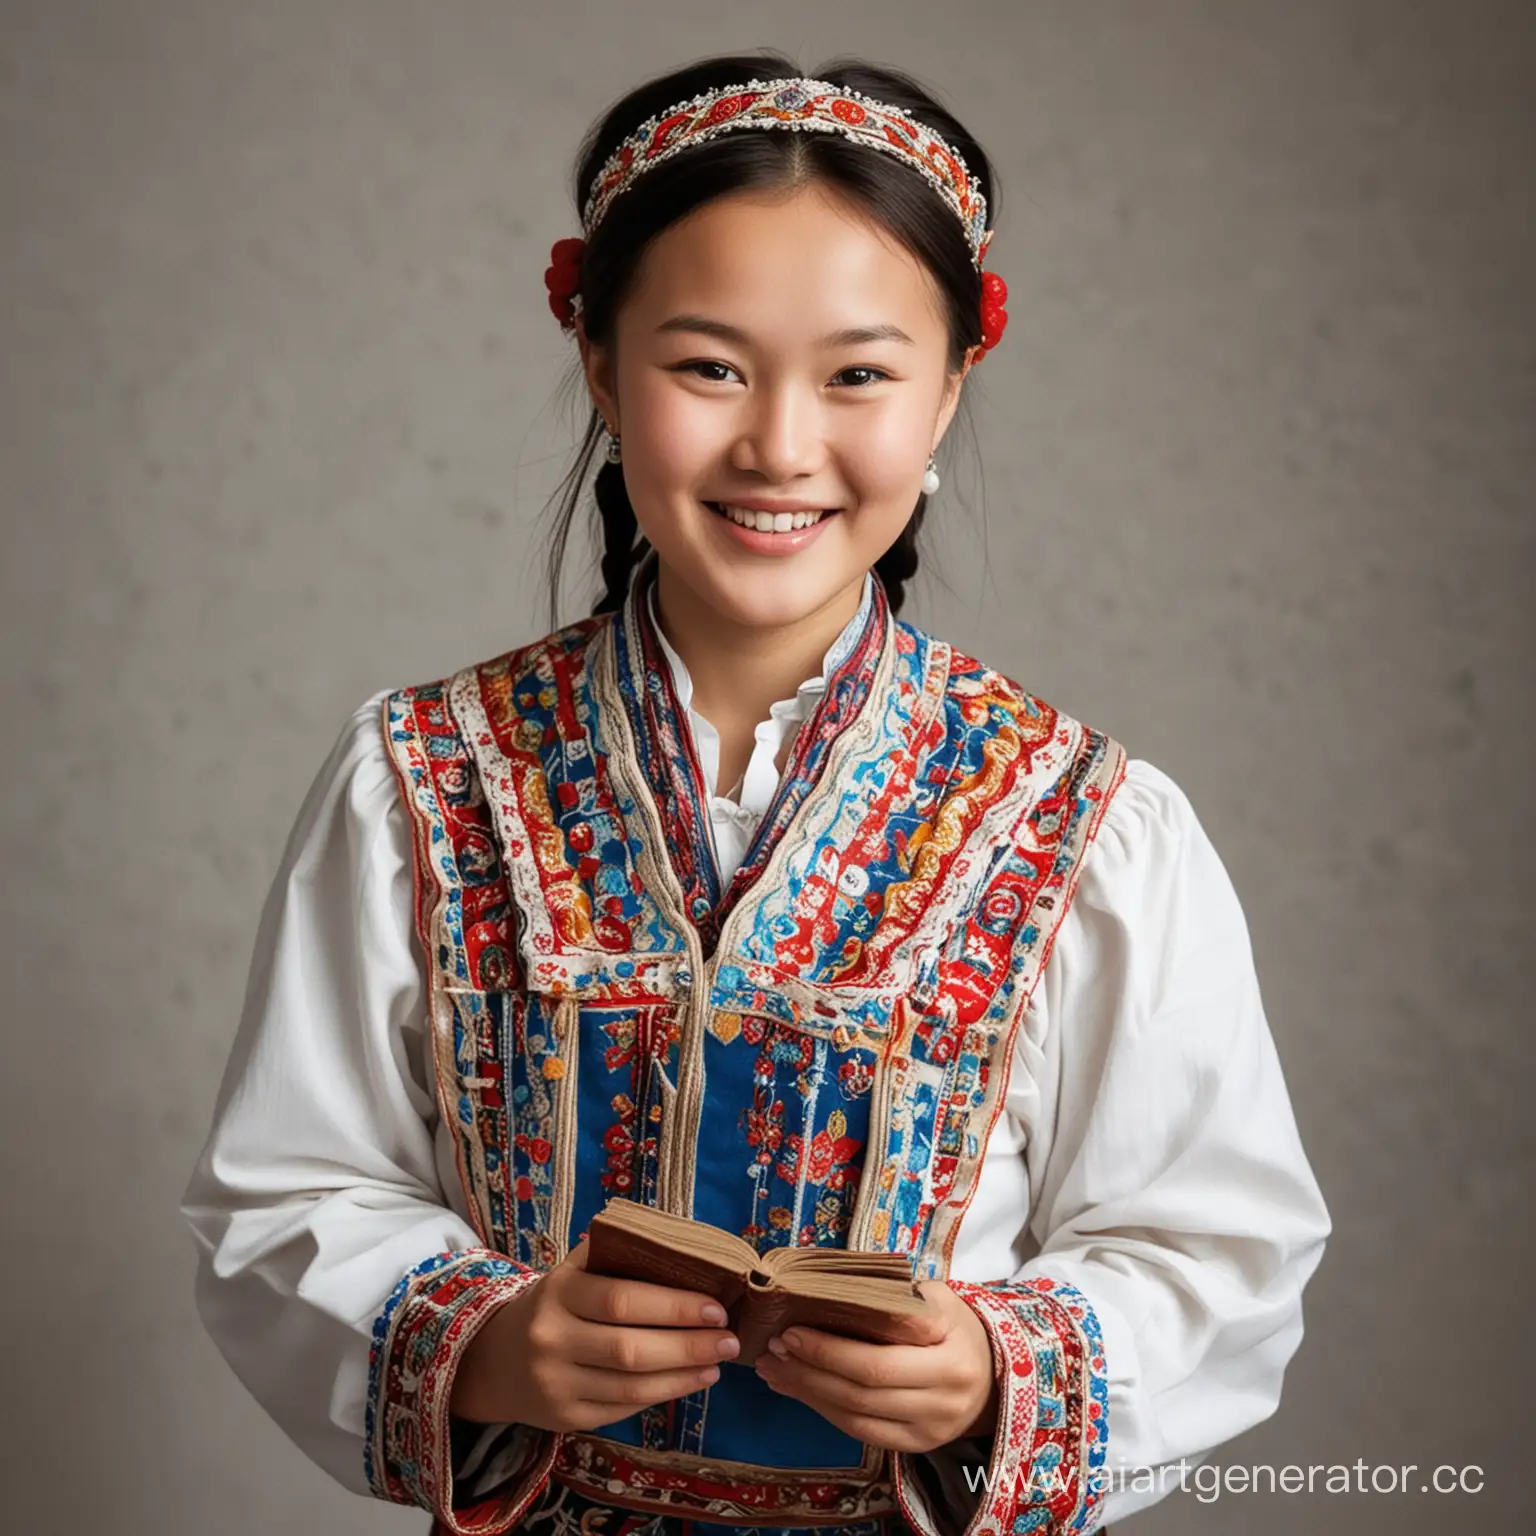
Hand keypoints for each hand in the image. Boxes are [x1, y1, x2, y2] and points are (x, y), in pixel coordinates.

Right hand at [450, 1237, 739, 1431]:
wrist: (496, 1358)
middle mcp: (553, 1340)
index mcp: (559, 1292)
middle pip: (631, 1349)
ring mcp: (556, 1384)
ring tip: (718, 1362)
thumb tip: (686, 1247)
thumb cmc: (554, 1304)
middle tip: (730, 1339)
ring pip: (630, 1386)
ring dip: (683, 1375)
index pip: (623, 1300)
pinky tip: (690, 1381)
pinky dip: (662, 1395)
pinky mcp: (565, 1418)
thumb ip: (617, 1256)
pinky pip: (622, 1408)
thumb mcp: (573, 1271)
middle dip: (689, 1345)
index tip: (716, 1307)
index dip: (673, 1306)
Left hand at [752, 1281, 997, 1453]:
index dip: (829, 1349)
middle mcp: (943, 1398)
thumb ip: (894, 1300)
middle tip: (772, 1347)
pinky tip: (799, 1389)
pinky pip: (861, 1433)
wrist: (993, 1376)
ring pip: (856, 1416)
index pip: (878, 1359)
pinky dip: (825, 1411)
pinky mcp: (916, 1446)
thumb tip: (828, 1294)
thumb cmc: (955, 1326)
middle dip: (810, 1369)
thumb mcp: (937, 1300)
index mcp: (949, 1355)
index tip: (790, 1329)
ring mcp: (930, 1429)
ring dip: (808, 1392)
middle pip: (861, 1391)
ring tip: (774, 1368)